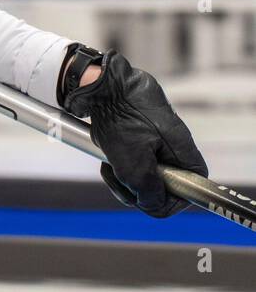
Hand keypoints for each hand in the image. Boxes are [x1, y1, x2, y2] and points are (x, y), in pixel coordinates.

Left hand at [63, 50, 207, 217]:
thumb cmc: (120, 118)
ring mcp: (155, 144)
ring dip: (121, 177)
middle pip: (162, 187)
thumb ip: (148, 190)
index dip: (169, 200)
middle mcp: (173, 149)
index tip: (147, 197)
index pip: (190, 189)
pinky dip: (115, 164)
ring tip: (108, 164)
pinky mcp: (137, 139)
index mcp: (183, 153)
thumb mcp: (133, 164)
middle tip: (119, 177)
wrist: (100, 86)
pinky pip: (129, 163)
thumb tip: (154, 205)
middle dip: (136, 189)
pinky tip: (104, 157)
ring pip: (141, 177)